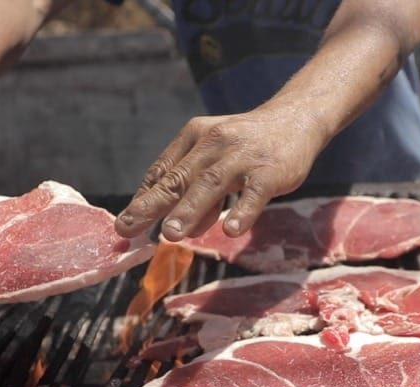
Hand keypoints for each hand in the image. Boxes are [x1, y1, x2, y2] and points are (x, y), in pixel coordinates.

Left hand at [116, 107, 326, 241]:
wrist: (295, 120)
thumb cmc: (247, 146)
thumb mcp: (215, 158)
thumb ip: (194, 192)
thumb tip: (178, 230)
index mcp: (194, 138)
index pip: (162, 171)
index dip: (142, 199)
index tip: (124, 225)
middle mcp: (213, 144)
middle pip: (178, 178)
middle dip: (152, 205)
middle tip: (128, 229)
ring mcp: (242, 158)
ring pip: (210, 184)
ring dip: (189, 210)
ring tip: (171, 234)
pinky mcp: (270, 172)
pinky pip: (254, 194)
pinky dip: (242, 211)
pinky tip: (231, 231)